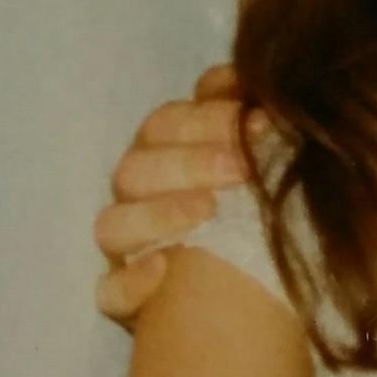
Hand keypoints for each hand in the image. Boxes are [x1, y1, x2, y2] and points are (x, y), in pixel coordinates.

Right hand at [94, 65, 250, 325]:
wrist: (266, 295)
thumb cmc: (266, 213)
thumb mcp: (265, 160)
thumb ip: (248, 115)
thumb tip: (247, 77)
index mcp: (165, 157)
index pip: (166, 124)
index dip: (207, 119)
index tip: (260, 123)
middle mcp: (139, 200)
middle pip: (136, 169)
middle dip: (189, 163)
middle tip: (241, 168)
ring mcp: (127, 250)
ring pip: (113, 224)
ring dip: (158, 213)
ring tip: (207, 212)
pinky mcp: (125, 300)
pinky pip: (109, 292)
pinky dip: (131, 283)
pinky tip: (163, 269)